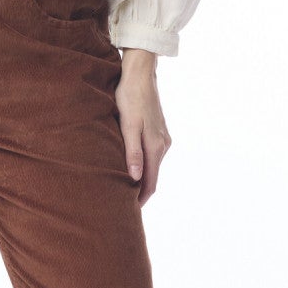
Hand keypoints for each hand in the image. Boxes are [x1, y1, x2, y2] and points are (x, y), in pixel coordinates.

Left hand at [116, 51, 170, 205]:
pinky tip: (132, 166)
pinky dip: (144, 165)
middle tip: (125, 205)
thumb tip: (136, 179)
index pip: (151, 182)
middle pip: (153, 176)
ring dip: (142, 178)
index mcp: (156, 146)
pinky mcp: (159, 131)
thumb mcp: (127, 125)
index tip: (130, 212)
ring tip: (125, 188)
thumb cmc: (129, 98)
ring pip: (153, 166)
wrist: (140, 74)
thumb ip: (132, 152)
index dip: (141, 198)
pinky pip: (152, 155)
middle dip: (141, 191)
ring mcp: (163, 138)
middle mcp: (163, 145)